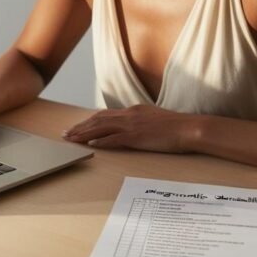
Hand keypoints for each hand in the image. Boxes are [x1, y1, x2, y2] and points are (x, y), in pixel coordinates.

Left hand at [61, 104, 203, 152]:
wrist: (189, 128)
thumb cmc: (176, 127)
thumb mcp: (154, 120)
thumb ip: (140, 122)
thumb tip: (130, 129)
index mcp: (134, 110)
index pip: (105, 114)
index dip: (89, 121)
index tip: (77, 126)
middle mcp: (130, 115)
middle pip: (98, 119)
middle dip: (80, 127)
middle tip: (66, 134)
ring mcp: (133, 125)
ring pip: (102, 128)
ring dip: (84, 134)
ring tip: (71, 139)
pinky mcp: (137, 136)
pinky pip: (115, 139)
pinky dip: (101, 142)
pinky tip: (91, 145)